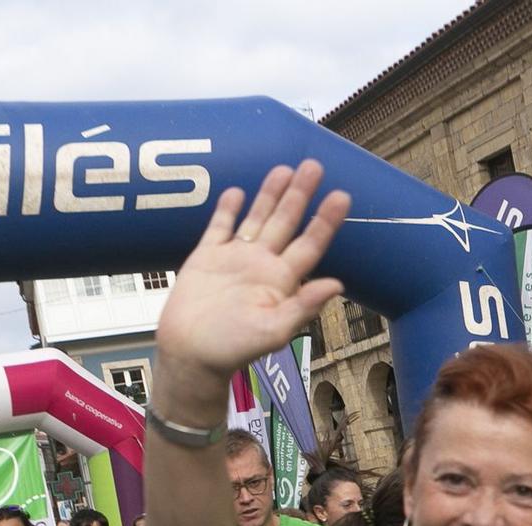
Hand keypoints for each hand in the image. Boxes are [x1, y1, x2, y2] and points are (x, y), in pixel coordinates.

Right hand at [152, 160, 350, 425]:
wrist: (189, 354)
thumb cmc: (232, 349)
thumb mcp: (273, 331)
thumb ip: (304, 306)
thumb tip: (338, 285)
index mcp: (281, 281)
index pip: (310, 244)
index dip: (325, 221)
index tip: (342, 196)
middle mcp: (262, 265)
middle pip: (286, 222)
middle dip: (300, 195)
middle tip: (314, 165)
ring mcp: (235, 259)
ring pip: (257, 218)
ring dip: (270, 194)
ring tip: (285, 168)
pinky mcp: (207, 257)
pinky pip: (220, 226)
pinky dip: (228, 209)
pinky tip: (239, 191)